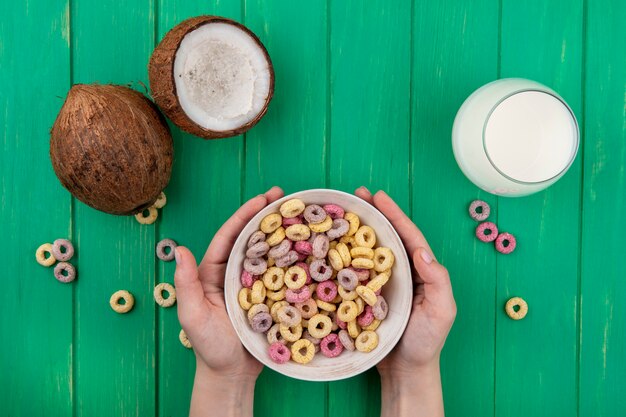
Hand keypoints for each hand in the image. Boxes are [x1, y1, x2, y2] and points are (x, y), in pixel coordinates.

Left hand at [173, 186, 283, 416]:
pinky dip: (293, 258)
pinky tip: (307, 247)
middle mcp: (233, 273)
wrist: (232, 375)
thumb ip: (186, 284)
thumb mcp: (193, 316)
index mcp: (213, 272)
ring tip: (299, 213)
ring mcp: (253, 284)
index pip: (229, 236)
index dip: (244, 215)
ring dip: (281, 232)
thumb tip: (181, 250)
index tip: (261, 198)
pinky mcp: (270, 296)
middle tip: (285, 195)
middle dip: (266, 214)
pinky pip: (281, 273)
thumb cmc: (209, 347)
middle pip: (250, 237)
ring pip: (267, 251)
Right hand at [355, 187, 455, 416]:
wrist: (405, 371)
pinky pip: (355, 271)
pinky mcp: (365, 296)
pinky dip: (344, 256)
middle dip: (374, 213)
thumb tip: (422, 252)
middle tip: (357, 194)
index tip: (379, 197)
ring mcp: (382, 283)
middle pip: (388, 236)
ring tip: (342, 212)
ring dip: (357, 230)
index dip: (394, 215)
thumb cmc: (426, 342)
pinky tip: (331, 247)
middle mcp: (401, 272)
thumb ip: (438, 281)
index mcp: (420, 271)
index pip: (408, 236)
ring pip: (369, 250)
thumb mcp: (442, 312)